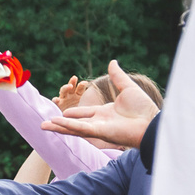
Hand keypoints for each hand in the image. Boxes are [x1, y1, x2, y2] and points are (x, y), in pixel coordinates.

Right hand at [43, 59, 159, 150]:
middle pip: (75, 123)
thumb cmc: (144, 108)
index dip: (72, 113)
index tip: (61, 112)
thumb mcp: (127, 87)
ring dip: (59, 127)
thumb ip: (117, 76)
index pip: (84, 113)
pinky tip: (57, 123)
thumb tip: (113, 62)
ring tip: (43, 126)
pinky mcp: (100, 132)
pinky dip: (68, 126)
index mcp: (105, 113)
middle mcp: (100, 122)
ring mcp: (98, 128)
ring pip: (74, 128)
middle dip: (60, 124)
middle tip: (46, 123)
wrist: (151, 121)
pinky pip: (81, 128)